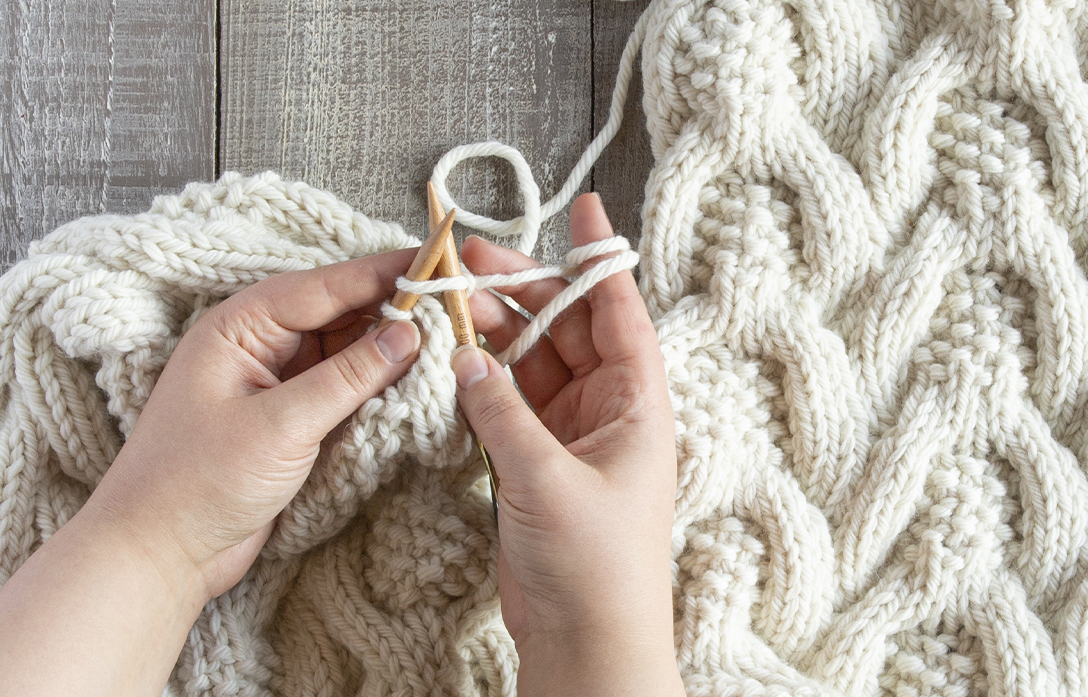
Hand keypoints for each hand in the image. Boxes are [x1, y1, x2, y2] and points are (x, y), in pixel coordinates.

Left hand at [87, 249, 422, 598]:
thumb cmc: (198, 482)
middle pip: (339, 312)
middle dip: (393, 309)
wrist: (159, 554)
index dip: (383, 273)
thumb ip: (349, 377)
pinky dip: (374, 383)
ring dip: (388, 348)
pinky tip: (411, 380)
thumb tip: (408, 333)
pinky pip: (342, 385)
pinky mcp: (289, 417)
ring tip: (444, 341)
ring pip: (345, 349)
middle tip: (454, 305)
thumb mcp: (280, 426)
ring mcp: (275, 381)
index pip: (325, 286)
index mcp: (240, 327)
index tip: (437, 260)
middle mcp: (259, 344)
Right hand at [453, 193, 684, 695]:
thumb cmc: (595, 566)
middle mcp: (608, 410)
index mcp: (637, 404)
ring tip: (449, 301)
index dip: (601, 259)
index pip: (621, 313)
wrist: (584, 641)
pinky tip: (454, 355)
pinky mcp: (537, 461)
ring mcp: (571, 435)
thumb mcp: (548, 479)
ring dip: (495, 332)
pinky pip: (509, 401)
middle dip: (522, 291)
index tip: (587, 207)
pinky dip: (483, 378)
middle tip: (469, 260)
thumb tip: (468, 357)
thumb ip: (504, 412)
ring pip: (532, 362)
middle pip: (566, 329)